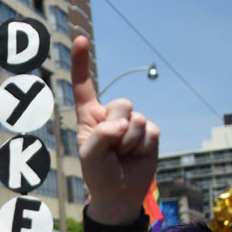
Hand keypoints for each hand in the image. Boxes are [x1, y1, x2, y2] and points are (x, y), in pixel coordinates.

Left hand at [71, 36, 159, 225]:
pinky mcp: (149, 132)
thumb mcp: (89, 158)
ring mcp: (131, 122)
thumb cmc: (99, 174)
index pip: (84, 86)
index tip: (81, 39)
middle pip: (121, 104)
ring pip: (136, 119)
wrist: (121, 193)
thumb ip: (99, 137)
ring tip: (123, 155)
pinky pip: (151, 132)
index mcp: (89, 117)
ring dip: (130, 142)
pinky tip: (136, 156)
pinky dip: (143, 147)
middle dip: (117, 129)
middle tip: (112, 150)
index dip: (82, 63)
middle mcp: (110, 115)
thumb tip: (121, 123)